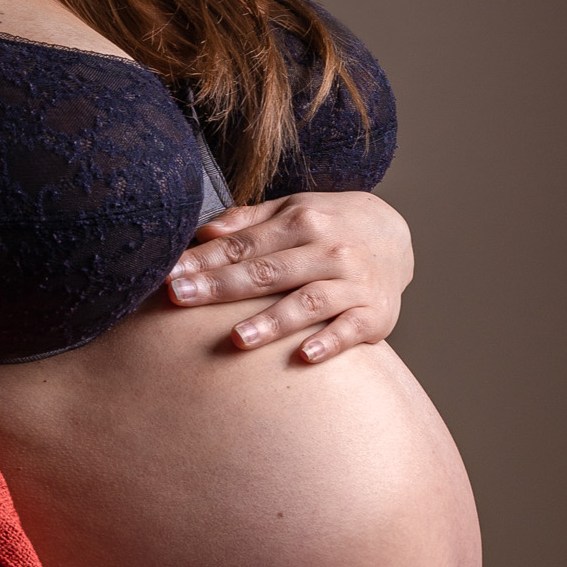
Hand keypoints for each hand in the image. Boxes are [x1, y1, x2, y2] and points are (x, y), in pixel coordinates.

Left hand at [167, 190, 412, 362]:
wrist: (397, 235)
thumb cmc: (329, 225)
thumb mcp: (292, 210)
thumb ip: (248, 222)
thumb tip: (203, 232)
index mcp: (301, 221)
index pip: (243, 245)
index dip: (204, 260)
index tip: (169, 275)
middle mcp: (327, 250)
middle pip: (267, 272)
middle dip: (221, 286)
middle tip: (180, 299)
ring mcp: (352, 282)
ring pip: (307, 302)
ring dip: (272, 321)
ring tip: (237, 339)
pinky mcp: (375, 313)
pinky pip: (350, 329)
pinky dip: (330, 341)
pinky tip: (305, 356)